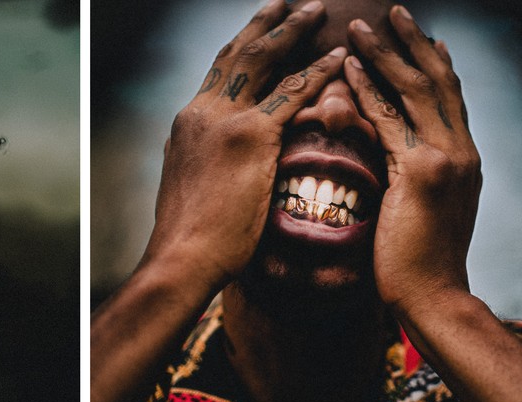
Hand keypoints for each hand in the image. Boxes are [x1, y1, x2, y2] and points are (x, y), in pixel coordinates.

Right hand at [144, 0, 345, 288]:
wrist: (183, 256)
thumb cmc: (189, 233)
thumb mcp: (187, 182)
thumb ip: (200, 157)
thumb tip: (205, 154)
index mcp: (189, 121)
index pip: (220, 71)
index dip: (243, 44)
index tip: (262, 26)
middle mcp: (203, 110)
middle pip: (237, 52)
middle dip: (267, 21)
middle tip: (290, 1)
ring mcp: (225, 120)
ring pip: (263, 59)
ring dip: (292, 30)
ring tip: (316, 10)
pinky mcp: (250, 137)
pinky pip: (290, 94)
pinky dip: (317, 71)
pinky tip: (338, 56)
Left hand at [344, 6, 481, 311]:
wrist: (432, 297)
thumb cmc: (416, 263)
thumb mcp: (420, 210)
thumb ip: (409, 178)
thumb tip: (392, 163)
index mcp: (462, 159)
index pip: (448, 99)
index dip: (432, 65)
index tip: (417, 38)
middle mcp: (461, 150)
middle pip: (439, 81)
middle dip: (413, 43)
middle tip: (393, 12)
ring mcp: (446, 159)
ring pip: (418, 90)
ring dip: (388, 54)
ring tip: (362, 27)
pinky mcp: (422, 173)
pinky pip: (391, 120)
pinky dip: (370, 91)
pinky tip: (350, 69)